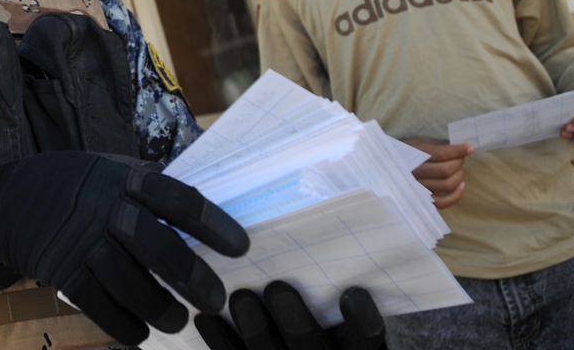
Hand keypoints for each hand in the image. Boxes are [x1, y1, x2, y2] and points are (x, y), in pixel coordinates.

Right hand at [0, 152, 249, 345]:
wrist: (9, 198)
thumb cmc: (74, 184)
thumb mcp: (109, 170)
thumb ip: (146, 188)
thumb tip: (197, 211)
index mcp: (125, 180)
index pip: (178, 201)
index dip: (213, 224)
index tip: (240, 247)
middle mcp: (106, 210)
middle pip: (159, 248)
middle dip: (193, 278)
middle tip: (216, 300)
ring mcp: (82, 243)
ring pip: (131, 285)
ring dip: (161, 310)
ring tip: (179, 320)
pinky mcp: (62, 272)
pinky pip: (100, 307)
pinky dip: (124, 326)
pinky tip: (141, 332)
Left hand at [194, 281, 384, 349]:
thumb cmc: (323, 320)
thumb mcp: (341, 313)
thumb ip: (332, 284)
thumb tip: (317, 235)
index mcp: (354, 348)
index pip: (367, 338)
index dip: (362, 320)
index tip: (351, 292)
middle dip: (295, 322)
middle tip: (277, 288)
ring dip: (255, 330)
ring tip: (241, 297)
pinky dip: (220, 341)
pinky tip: (206, 317)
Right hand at [403, 137, 472, 208]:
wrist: (386, 166)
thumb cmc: (405, 152)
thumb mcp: (419, 143)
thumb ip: (438, 145)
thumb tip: (462, 148)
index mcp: (412, 155)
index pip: (440, 154)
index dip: (458, 151)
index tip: (470, 148)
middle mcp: (414, 172)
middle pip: (445, 170)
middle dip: (459, 163)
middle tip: (461, 158)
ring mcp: (418, 188)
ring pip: (446, 185)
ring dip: (459, 176)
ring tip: (459, 170)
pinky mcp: (422, 200)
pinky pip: (442, 202)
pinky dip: (456, 196)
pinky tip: (460, 186)